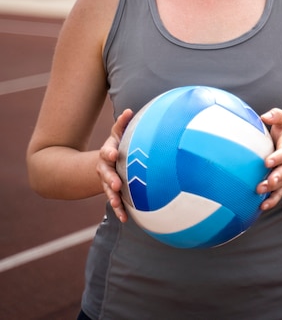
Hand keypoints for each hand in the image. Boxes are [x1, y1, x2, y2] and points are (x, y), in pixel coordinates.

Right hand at [97, 108, 133, 222]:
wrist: (107, 162)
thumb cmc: (117, 145)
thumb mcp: (117, 134)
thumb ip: (122, 124)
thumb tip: (129, 111)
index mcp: (107, 153)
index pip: (107, 152)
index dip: (110, 152)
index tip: (114, 153)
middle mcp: (105, 168)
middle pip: (105, 174)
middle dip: (110, 179)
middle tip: (116, 184)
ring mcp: (107, 182)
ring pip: (108, 190)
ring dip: (112, 197)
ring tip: (116, 203)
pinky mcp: (114, 193)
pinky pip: (115, 202)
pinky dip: (119, 210)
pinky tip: (124, 219)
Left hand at [257, 108, 281, 210]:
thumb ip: (277, 116)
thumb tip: (264, 116)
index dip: (278, 158)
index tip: (267, 161)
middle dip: (277, 177)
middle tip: (268, 182)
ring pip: (281, 184)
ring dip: (272, 190)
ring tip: (260, 191)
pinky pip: (278, 195)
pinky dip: (271, 201)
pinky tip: (261, 207)